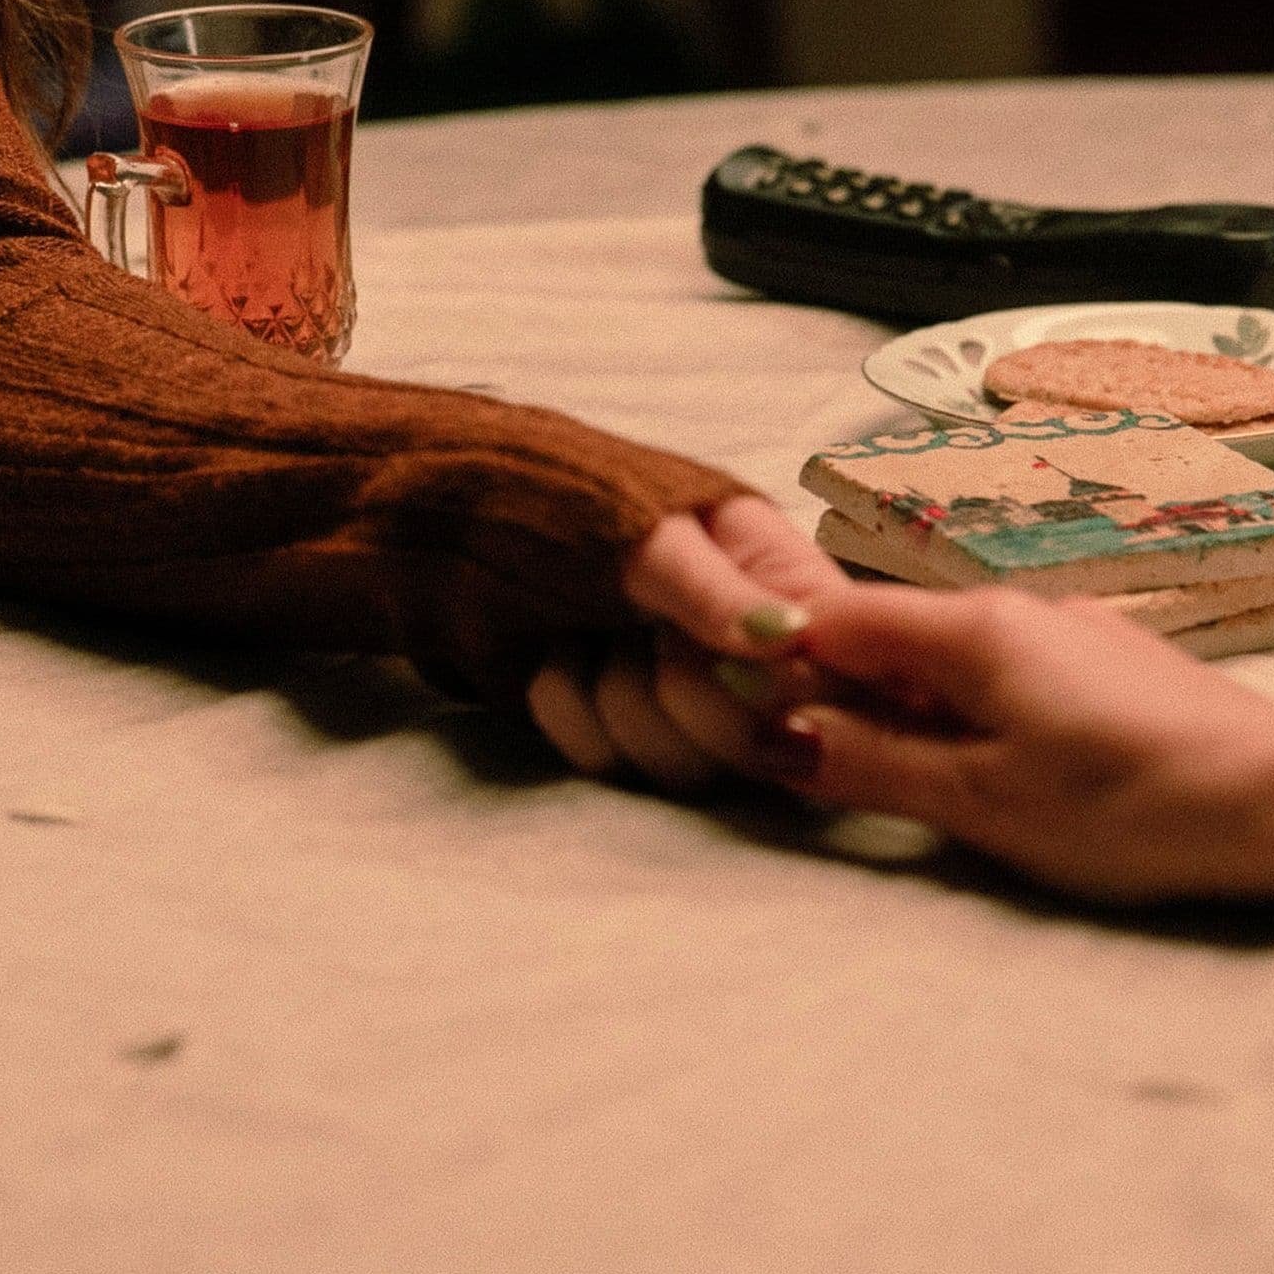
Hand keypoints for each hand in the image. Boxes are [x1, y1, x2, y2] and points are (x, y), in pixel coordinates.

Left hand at [524, 497, 846, 790]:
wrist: (449, 529)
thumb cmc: (560, 500)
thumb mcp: (645, 529)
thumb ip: (715, 587)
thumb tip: (790, 638)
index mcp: (785, 586)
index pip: (824, 676)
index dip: (769, 687)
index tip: (706, 652)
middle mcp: (752, 658)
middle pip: (760, 744)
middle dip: (677, 690)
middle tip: (636, 629)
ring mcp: (690, 710)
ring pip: (687, 771)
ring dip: (614, 699)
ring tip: (588, 632)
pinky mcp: (627, 745)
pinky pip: (613, 773)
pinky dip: (569, 716)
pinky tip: (557, 660)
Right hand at [753, 583, 1273, 903]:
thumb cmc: (1135, 808)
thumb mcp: (981, 803)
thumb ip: (872, 766)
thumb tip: (773, 737)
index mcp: (970, 629)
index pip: (831, 617)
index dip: (774, 662)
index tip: (742, 718)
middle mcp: (1014, 608)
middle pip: (887, 635)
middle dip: (836, 692)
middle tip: (812, 768)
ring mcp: (1067, 632)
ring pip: (947, 659)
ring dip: (904, 709)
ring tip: (900, 781)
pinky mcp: (1108, 666)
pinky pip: (1004, 675)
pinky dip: (969, 714)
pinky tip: (990, 772)